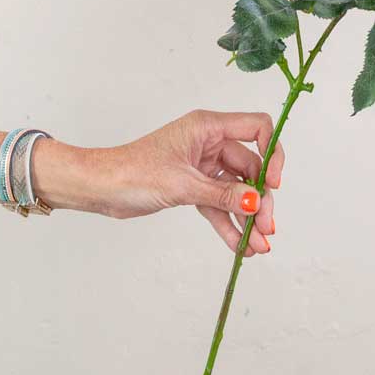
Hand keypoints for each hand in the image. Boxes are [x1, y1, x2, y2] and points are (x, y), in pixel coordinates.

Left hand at [86, 110, 282, 255]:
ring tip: (258, 247)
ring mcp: (203, 166)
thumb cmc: (132, 172)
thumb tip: (256, 202)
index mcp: (207, 127)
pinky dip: (229, 224)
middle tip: (266, 229)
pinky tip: (239, 246)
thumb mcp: (183, 184)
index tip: (273, 184)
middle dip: (260, 200)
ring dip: (248, 218)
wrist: (101, 187)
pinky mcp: (193, 186)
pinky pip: (219, 205)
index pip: (257, 128)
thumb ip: (223, 195)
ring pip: (237, 191)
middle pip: (251, 168)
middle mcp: (209, 143)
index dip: (272, 153)